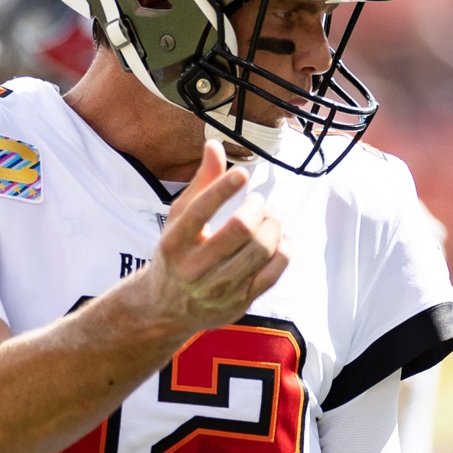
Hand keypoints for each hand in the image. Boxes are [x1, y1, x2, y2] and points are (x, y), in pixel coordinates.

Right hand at [137, 141, 288, 333]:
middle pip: (241, 229)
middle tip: (259, 202)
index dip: (224, 188)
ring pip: (261, 251)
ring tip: (271, 217)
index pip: (200, 211)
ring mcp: (218, 289)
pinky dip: (284, 250)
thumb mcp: (179, 218)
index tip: (242, 175)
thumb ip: (201, 183)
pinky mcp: (239, 302)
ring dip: (274, 226)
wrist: (167, 307)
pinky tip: (282, 238)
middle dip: (258, 208)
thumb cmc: (177, 253)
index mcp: (174, 242)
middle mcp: (194, 268)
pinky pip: (273, 273)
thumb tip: (214, 144)